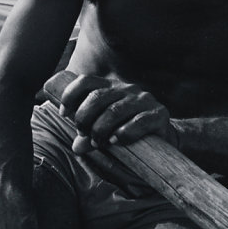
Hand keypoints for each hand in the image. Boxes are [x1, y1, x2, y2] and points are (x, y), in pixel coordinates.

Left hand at [58, 73, 173, 153]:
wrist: (164, 136)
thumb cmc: (127, 131)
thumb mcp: (105, 131)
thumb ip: (90, 135)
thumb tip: (76, 147)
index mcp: (110, 87)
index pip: (85, 81)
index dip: (70, 95)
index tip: (63, 114)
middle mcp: (126, 89)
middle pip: (97, 97)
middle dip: (84, 118)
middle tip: (83, 134)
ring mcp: (143, 100)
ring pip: (115, 110)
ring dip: (101, 128)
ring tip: (98, 143)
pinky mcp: (159, 114)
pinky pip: (139, 121)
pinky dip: (125, 132)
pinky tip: (116, 141)